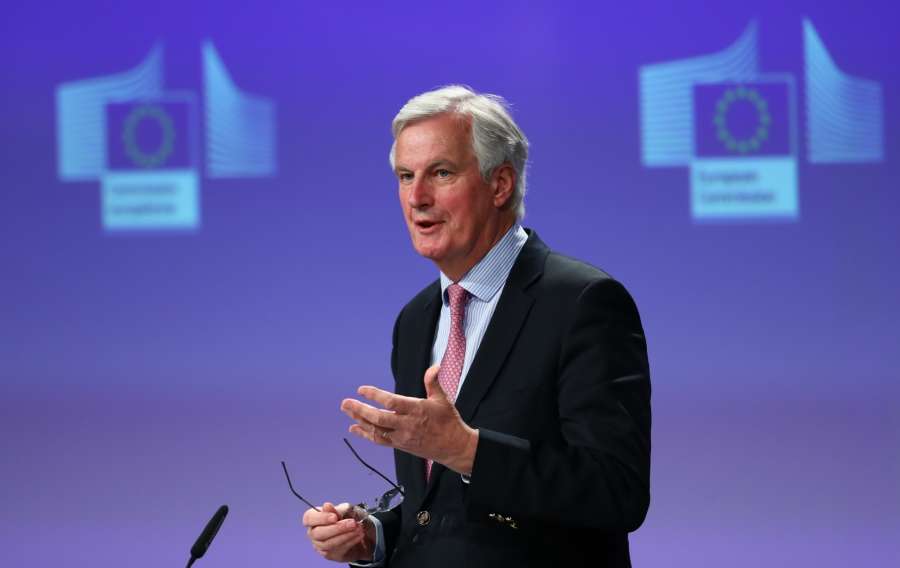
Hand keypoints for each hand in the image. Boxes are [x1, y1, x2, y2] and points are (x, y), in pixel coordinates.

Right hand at [302, 502, 374, 561]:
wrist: (357, 532)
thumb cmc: (346, 517)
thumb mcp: (344, 509)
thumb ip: (335, 510)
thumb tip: (326, 505)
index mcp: (313, 518)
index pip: (309, 518)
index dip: (321, 518)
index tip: (335, 517)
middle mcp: (313, 533)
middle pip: (318, 533)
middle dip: (337, 528)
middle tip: (352, 523)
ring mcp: (319, 545)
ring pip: (328, 543)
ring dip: (345, 536)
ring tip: (358, 529)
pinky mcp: (329, 555)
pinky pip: (337, 550)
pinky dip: (350, 542)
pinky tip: (358, 536)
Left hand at [340, 365, 478, 474]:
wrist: (453, 447)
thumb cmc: (448, 421)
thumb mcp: (443, 399)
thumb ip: (433, 382)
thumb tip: (434, 366)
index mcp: (417, 410)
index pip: (391, 402)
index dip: (375, 395)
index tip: (362, 389)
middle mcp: (407, 425)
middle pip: (379, 418)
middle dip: (360, 410)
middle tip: (345, 402)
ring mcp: (402, 437)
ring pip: (376, 430)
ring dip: (359, 420)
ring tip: (346, 411)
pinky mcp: (400, 445)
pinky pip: (379, 440)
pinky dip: (365, 434)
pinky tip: (354, 428)